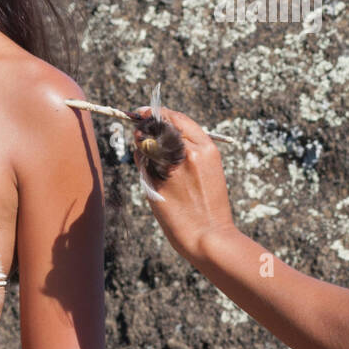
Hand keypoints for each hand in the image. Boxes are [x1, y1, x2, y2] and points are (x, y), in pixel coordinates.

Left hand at [130, 105, 238, 260]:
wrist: (209, 236)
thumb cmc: (210, 206)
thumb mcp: (209, 171)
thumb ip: (190, 152)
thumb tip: (164, 137)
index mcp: (206, 148)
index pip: (178, 118)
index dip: (159, 113)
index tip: (147, 112)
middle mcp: (188, 153)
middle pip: (158, 126)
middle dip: (145, 125)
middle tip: (138, 128)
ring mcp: (171, 168)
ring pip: (146, 143)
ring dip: (141, 145)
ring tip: (146, 155)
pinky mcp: (156, 183)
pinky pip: (142, 165)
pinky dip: (141, 164)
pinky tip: (148, 173)